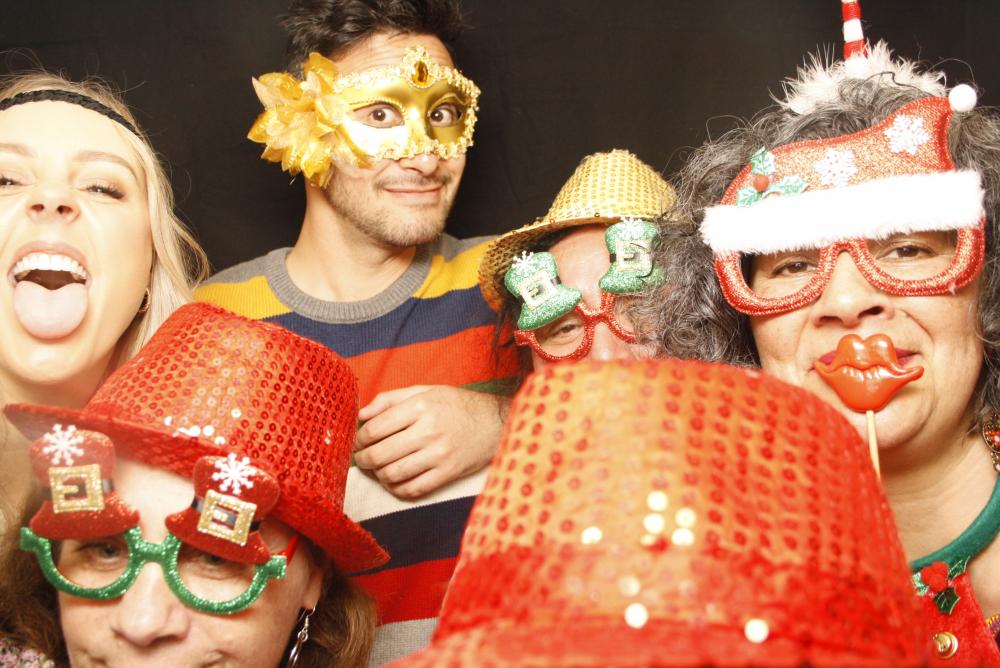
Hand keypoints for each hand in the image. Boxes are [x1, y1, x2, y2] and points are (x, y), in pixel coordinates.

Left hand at [354, 385, 509, 499]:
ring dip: (378, 475)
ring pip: (393, 474)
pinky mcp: (448, 473)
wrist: (497, 423)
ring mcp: (439, 455)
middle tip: (361, 458)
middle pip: (381, 453)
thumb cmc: (458, 405)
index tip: (358, 441)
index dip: (359, 438)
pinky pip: (413, 489)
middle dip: (363, 459)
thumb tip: (361, 415)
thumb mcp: (426, 391)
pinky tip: (394, 481)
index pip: (375, 428)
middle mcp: (429, 431)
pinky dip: (397, 489)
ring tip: (376, 470)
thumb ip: (390, 399)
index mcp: (421, 406)